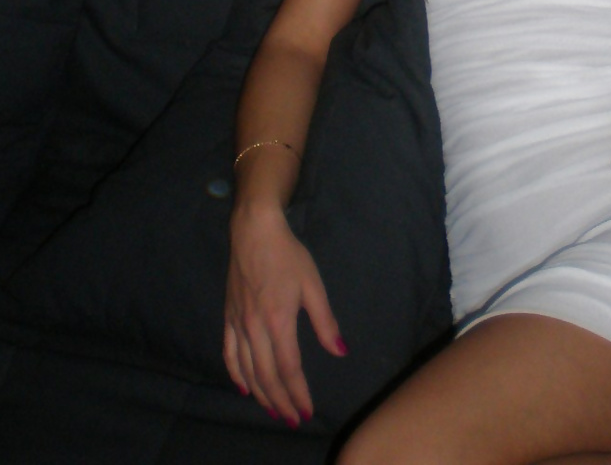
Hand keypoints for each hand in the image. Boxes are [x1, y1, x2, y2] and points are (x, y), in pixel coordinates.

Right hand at [224, 202, 345, 424]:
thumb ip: (326, 322)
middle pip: (266, 376)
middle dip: (280, 401)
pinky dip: (236, 374)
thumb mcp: (314, 285)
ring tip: (274, 409)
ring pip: (246, 370)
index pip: (288, 368)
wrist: (254, 232)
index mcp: (278, 321)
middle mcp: (254, 328)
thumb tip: (340, 351)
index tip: (307, 411)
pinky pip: (229, 353)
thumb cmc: (289, 255)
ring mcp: (238, 323)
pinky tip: (243, 387)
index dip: (298, 393)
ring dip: (260, 394)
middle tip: (293, 418)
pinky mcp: (228, 317)